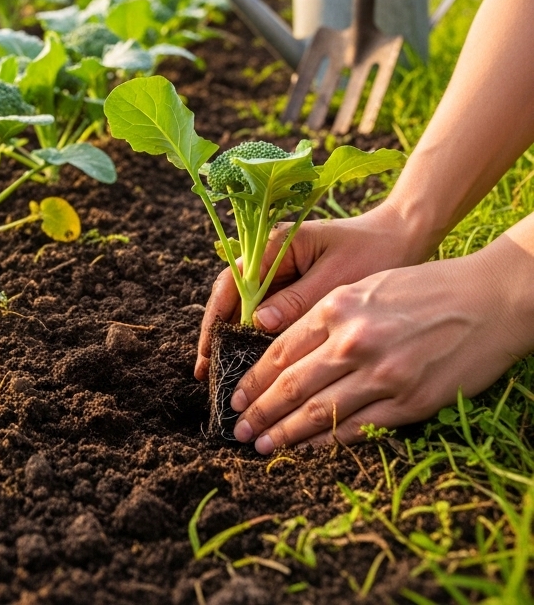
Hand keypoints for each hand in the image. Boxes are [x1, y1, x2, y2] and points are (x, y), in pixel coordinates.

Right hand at [194, 202, 425, 380]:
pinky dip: (259, 337)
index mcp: (275, 245)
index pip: (233, 282)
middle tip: (207, 373)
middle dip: (219, 335)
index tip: (208, 352)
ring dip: (236, 339)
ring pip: (248, 308)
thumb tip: (257, 323)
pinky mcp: (296, 286)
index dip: (216, 319)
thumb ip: (297, 300)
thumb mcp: (337, 278)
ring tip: (224, 374)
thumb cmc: (374, 252)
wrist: (403, 236)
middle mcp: (270, 257)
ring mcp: (281, 272)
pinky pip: (270, 313)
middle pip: (233, 297)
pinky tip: (254, 363)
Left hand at [228, 239, 533, 451]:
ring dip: (285, 433)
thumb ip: (323, 315)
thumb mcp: (364, 288)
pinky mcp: (408, 402)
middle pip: (292, 385)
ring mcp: (381, 375)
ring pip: (318, 411)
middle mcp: (353, 342)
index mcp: (337, 308)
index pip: (281, 351)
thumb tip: (281, 345)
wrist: (486, 301)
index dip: (254, 378)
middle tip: (238, 429)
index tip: (235, 395)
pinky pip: (357, 426)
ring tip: (261, 445)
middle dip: (260, 411)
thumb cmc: (423, 288)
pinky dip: (327, 439)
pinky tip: (307, 446)